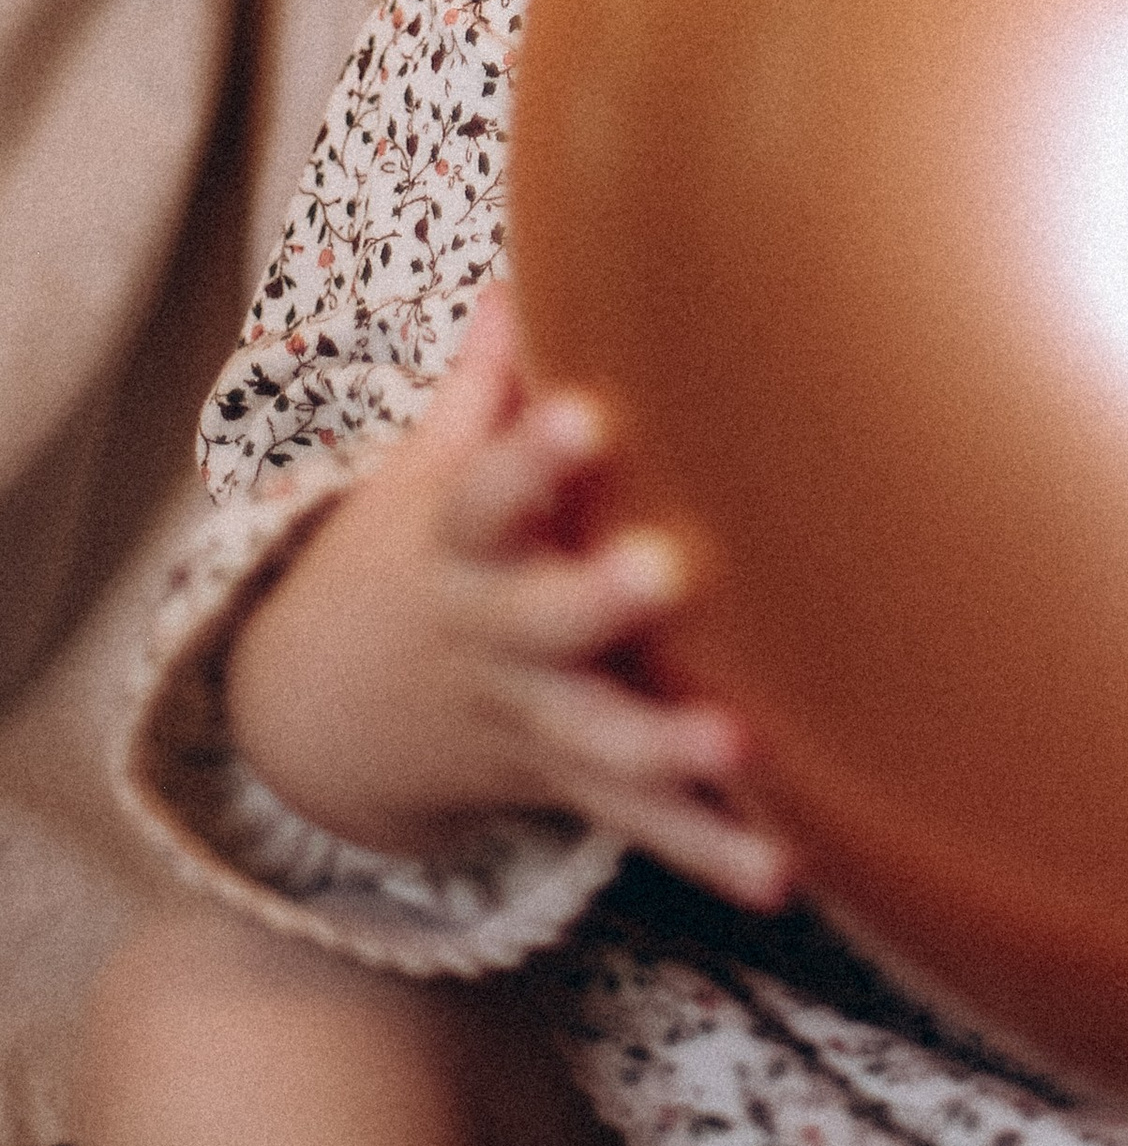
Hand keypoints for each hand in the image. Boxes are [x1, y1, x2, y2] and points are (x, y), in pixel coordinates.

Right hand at [226, 283, 792, 911]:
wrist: (324, 725)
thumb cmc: (411, 562)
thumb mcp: (421, 476)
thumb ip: (477, 389)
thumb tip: (514, 271)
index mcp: (457, 549)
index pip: (484, 495)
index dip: (530, 455)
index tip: (583, 412)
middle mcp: (490, 639)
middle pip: (541, 622)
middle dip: (597, 599)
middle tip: (667, 568)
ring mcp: (527, 721)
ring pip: (594, 739)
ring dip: (664, 746)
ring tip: (739, 744)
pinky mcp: (564, 786)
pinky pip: (639, 826)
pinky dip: (709, 850)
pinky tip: (784, 873)